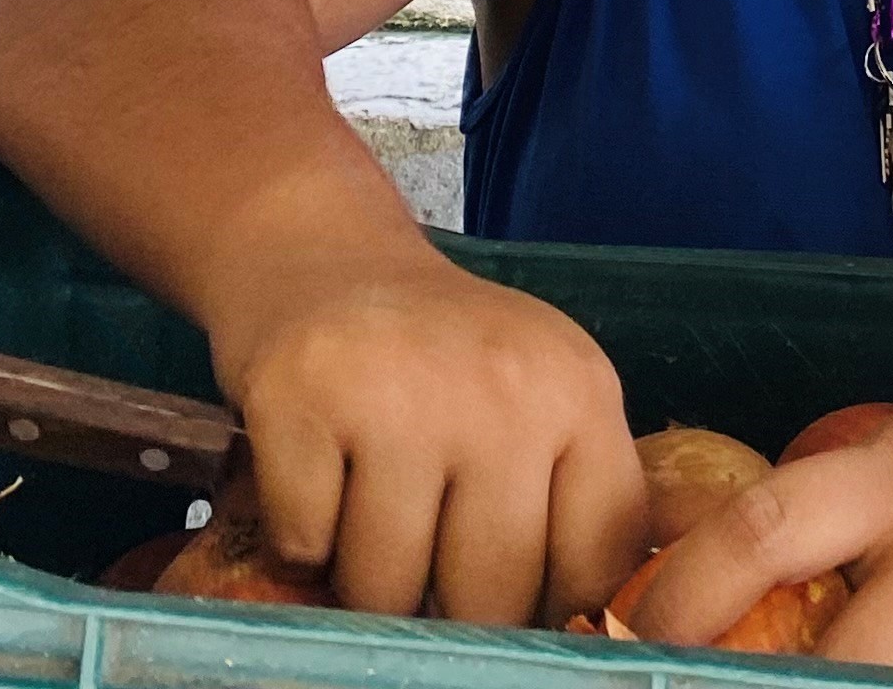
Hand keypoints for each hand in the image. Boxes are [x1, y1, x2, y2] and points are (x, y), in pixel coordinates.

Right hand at [209, 240, 647, 626]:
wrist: (324, 255)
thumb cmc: (437, 352)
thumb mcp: (538, 394)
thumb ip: (568, 495)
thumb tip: (569, 636)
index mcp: (579, 391)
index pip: (594, 564)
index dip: (549, 610)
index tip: (513, 603)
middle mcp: (502, 388)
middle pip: (491, 594)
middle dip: (450, 611)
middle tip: (426, 569)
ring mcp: (399, 390)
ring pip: (388, 586)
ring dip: (366, 582)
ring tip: (366, 521)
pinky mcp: (300, 396)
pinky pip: (303, 546)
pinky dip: (299, 541)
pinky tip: (315, 486)